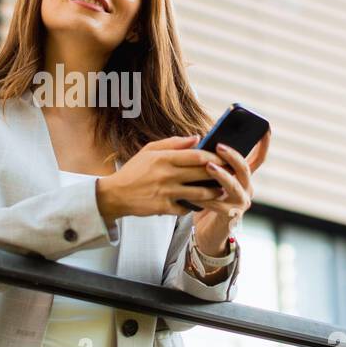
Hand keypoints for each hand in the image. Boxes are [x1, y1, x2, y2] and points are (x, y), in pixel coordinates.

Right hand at [96, 135, 228, 220]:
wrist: (114, 194)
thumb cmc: (134, 171)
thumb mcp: (149, 151)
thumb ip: (173, 143)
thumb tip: (197, 138)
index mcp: (164, 158)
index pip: (197, 156)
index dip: (215, 157)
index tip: (225, 158)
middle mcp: (166, 174)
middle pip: (202, 173)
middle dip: (220, 174)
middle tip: (231, 174)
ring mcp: (165, 192)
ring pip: (199, 193)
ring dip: (214, 193)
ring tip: (222, 191)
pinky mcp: (163, 208)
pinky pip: (185, 208)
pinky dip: (194, 206)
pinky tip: (201, 204)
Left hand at [189, 130, 270, 254]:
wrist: (208, 231)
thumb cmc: (208, 199)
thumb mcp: (211, 178)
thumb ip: (211, 162)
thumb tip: (200, 140)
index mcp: (244, 176)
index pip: (258, 157)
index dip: (264, 143)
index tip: (267, 127)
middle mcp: (247, 188)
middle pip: (245, 168)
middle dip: (233, 155)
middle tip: (219, 146)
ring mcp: (241, 202)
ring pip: (234, 185)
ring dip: (222, 174)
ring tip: (208, 166)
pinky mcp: (230, 216)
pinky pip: (218, 204)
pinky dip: (204, 197)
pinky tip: (192, 192)